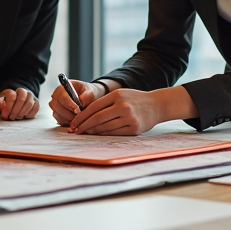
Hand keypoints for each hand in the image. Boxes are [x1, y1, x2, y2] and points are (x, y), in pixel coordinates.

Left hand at [0, 88, 38, 119]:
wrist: (17, 102)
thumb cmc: (8, 105)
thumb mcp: (0, 103)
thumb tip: (2, 106)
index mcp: (12, 91)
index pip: (11, 96)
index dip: (8, 107)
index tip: (5, 115)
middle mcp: (23, 91)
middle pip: (21, 99)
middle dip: (15, 111)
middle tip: (11, 118)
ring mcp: (31, 96)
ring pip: (29, 104)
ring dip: (22, 113)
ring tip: (17, 117)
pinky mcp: (36, 102)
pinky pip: (36, 107)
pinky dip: (30, 114)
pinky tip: (25, 116)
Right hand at [49, 80, 106, 125]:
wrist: (88, 98)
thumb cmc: (88, 93)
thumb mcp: (90, 92)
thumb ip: (86, 97)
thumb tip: (81, 104)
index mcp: (62, 88)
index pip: (61, 96)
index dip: (69, 104)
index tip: (78, 110)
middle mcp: (56, 97)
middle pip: (56, 106)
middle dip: (68, 113)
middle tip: (80, 116)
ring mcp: (56, 107)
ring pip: (58, 115)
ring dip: (69, 119)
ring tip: (80, 118)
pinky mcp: (58, 115)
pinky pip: (60, 121)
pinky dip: (68, 123)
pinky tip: (77, 121)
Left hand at [68, 86, 197, 135]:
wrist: (157, 105)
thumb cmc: (135, 99)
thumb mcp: (120, 94)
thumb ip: (105, 102)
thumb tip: (85, 115)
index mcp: (117, 95)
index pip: (93, 107)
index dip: (81, 116)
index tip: (73, 123)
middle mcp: (123, 106)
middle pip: (97, 118)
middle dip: (83, 126)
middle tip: (74, 131)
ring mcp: (129, 118)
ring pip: (105, 128)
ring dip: (92, 131)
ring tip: (84, 133)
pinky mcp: (134, 129)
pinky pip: (115, 133)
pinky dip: (104, 134)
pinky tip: (97, 134)